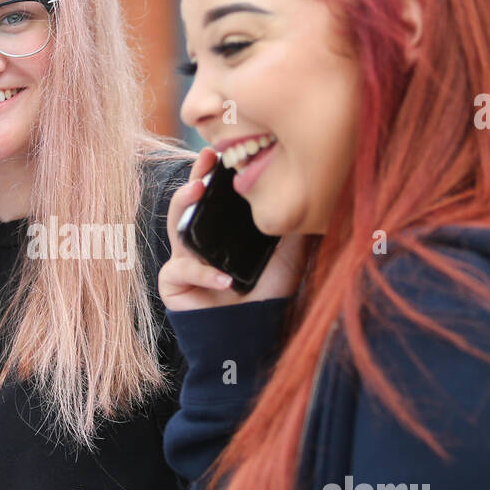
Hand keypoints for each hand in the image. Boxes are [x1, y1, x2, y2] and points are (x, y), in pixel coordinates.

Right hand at [159, 147, 306, 311]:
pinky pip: (181, 270)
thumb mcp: (289, 255)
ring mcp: (183, 262)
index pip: (214, 197)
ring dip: (183, 205)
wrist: (256, 337)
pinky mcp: (173, 285)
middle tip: (205, 159)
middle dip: (195, 178)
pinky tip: (225, 279)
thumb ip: (293, 226)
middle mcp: (200, 243)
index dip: (213, 173)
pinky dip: (202, 273)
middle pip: (189, 203)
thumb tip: (315, 191)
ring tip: (196, 191)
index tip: (221, 152)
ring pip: (175, 226)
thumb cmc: (269, 296)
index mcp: (222, 232)